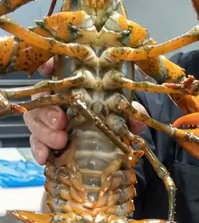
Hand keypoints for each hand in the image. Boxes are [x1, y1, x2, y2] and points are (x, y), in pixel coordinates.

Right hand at [24, 58, 147, 164]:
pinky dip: (39, 150)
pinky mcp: (46, 140)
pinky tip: (45, 157)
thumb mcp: (124, 111)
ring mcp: (48, 120)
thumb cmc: (113, 116)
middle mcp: (57, 99)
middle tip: (61, 121)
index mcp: (73, 84)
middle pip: (41, 98)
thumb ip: (130, 111)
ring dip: (44, 131)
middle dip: (48, 110)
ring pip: (35, 120)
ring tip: (61, 141)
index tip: (47, 69)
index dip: (48, 65)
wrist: (112, 142)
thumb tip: (138, 118)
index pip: (55, 68)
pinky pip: (35, 143)